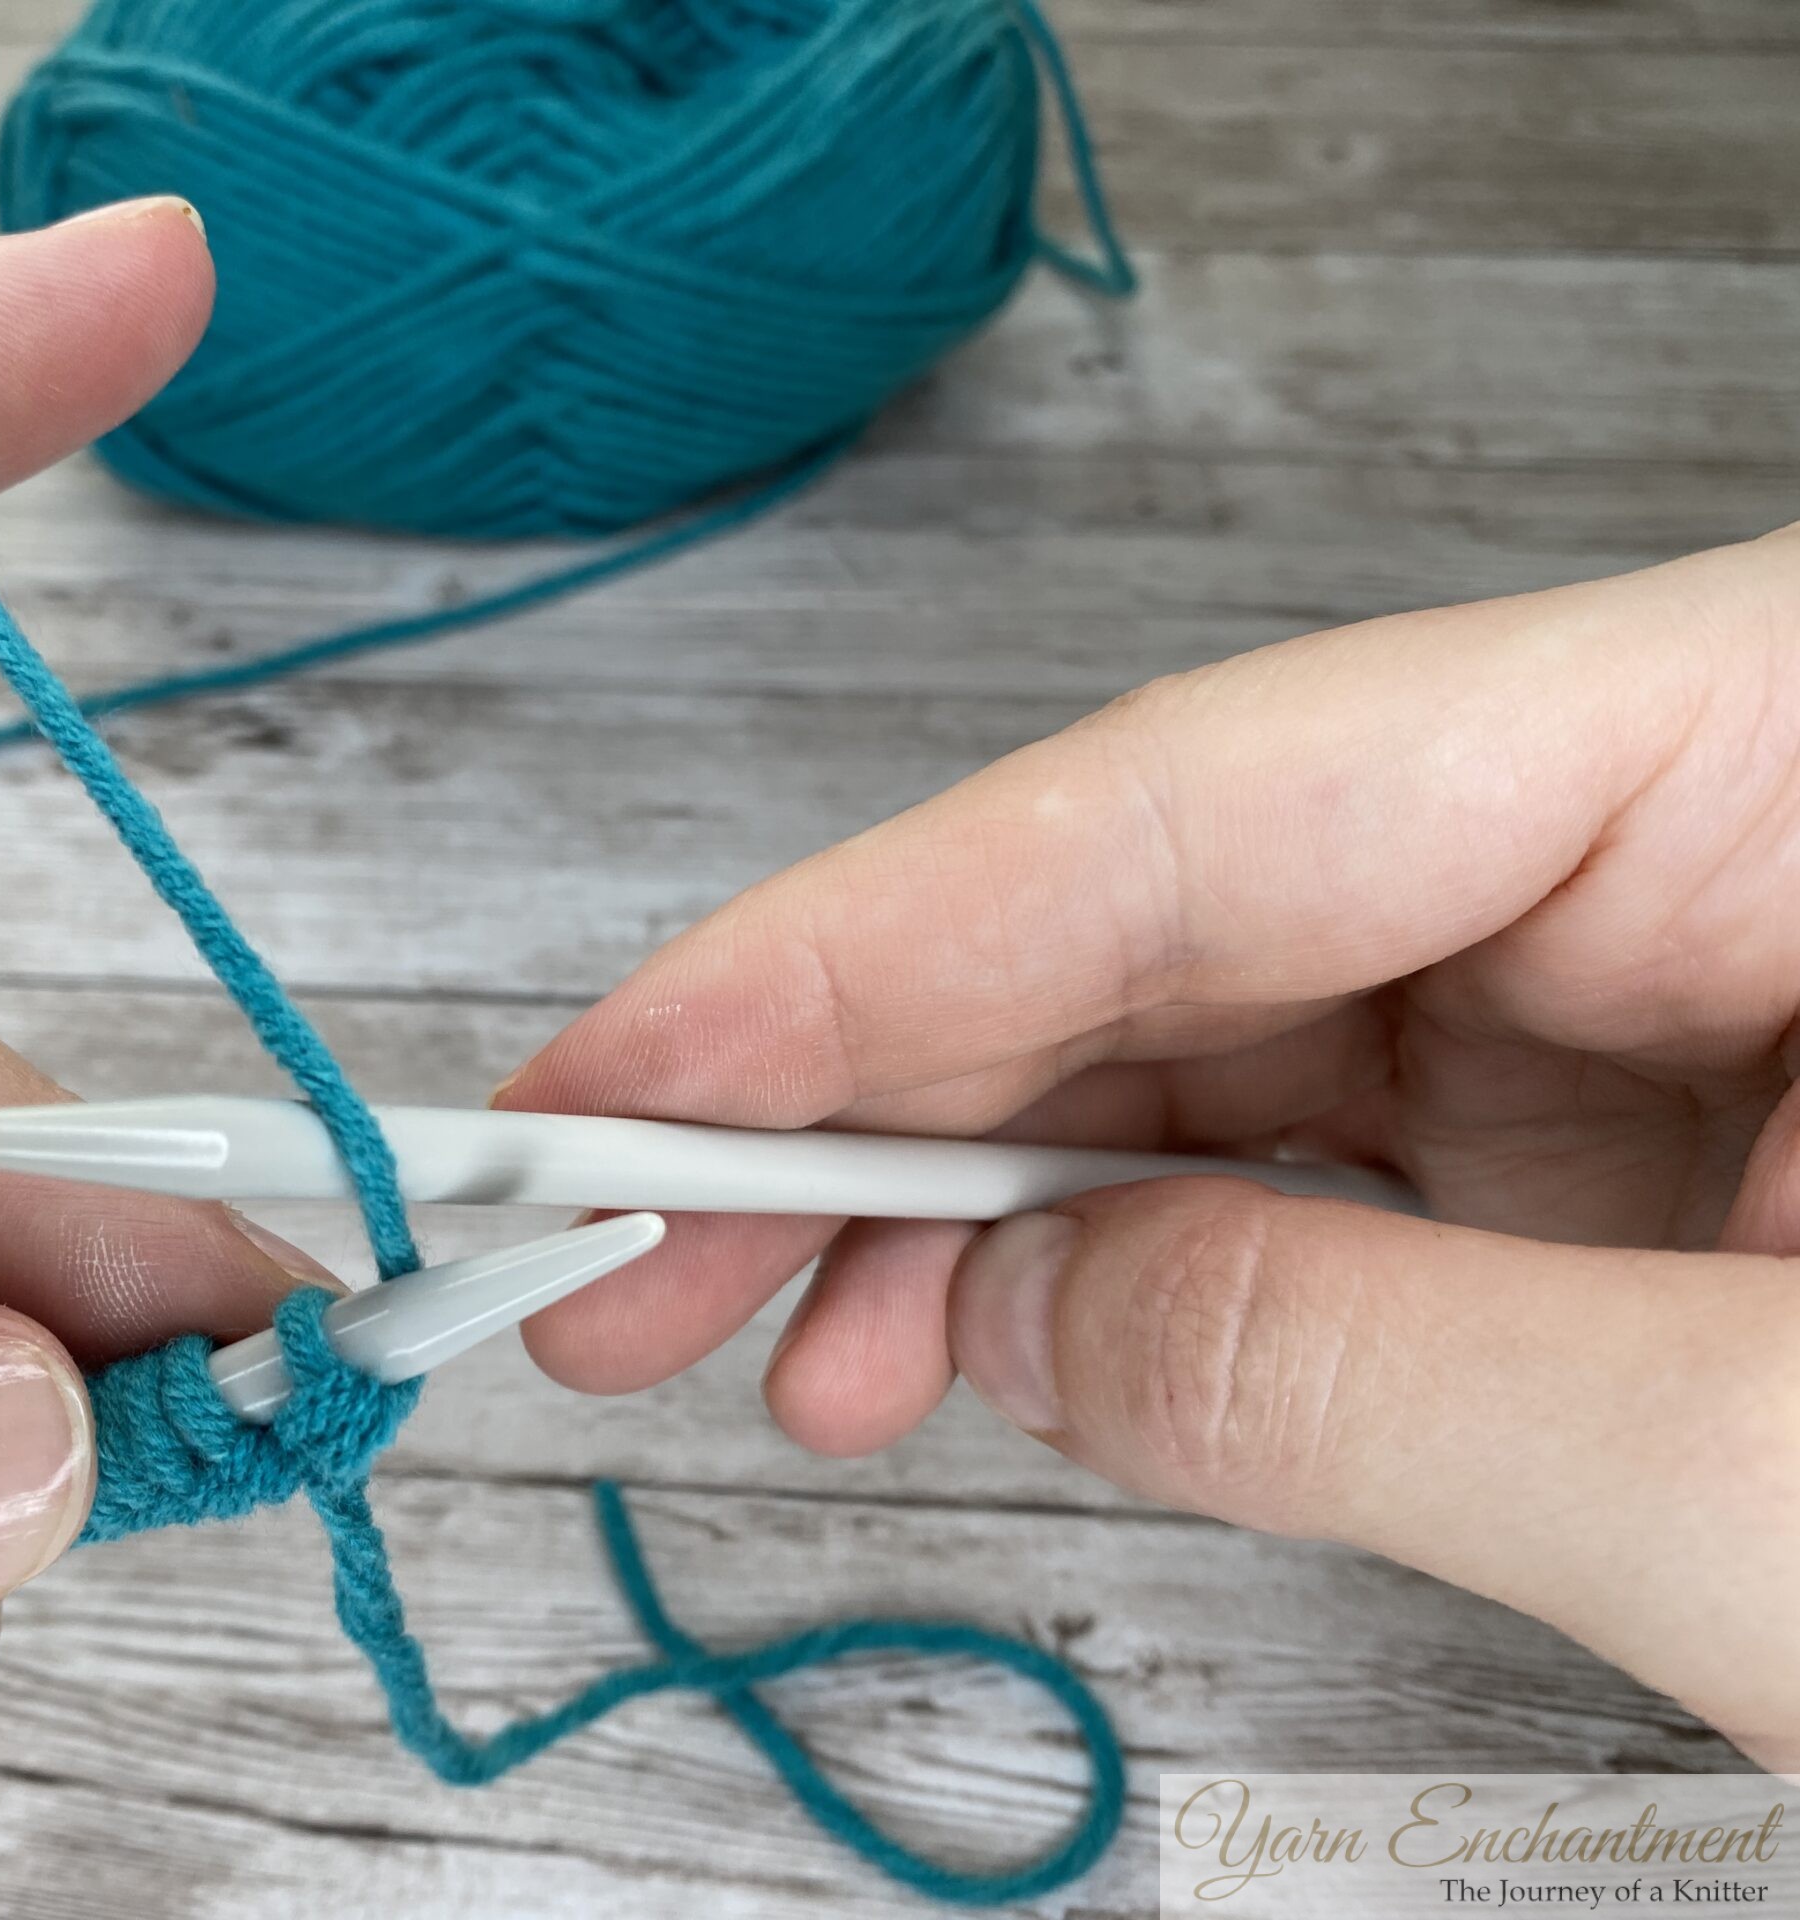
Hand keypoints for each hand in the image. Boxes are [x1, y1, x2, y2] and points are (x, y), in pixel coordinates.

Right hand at [502, 525, 1799, 1770]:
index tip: (628, 1077)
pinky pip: (1290, 1145)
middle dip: (872, 1093)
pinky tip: (980, 1351)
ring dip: (962, 1198)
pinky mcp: (1613, 1115)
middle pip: (1172, 901)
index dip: (872, 946)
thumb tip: (1012, 1313)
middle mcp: (1687, 810)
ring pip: (1200, 1029)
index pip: (1225, 797)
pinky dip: (1113, 1259)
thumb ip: (1361, 1373)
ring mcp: (1641, 967)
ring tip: (774, 1362)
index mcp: (1791, 745)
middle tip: (612, 1250)